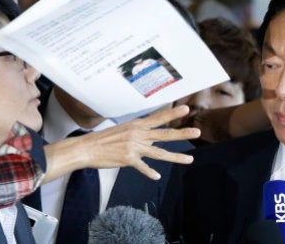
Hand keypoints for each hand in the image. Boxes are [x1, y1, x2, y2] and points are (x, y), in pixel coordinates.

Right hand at [43, 105, 198, 180]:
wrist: (86, 148)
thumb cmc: (104, 139)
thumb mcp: (123, 129)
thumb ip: (138, 131)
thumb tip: (149, 132)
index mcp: (137, 125)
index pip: (159, 118)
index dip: (173, 114)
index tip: (186, 108)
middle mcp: (138, 134)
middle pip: (165, 134)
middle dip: (182, 133)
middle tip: (197, 131)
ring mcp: (134, 147)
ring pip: (160, 153)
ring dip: (176, 157)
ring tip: (190, 159)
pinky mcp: (128, 159)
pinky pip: (143, 167)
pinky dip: (150, 172)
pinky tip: (157, 176)